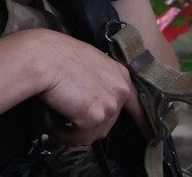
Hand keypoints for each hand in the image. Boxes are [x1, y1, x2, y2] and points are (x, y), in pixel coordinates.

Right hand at [27, 29, 143, 146]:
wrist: (43, 57)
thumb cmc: (56, 54)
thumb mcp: (87, 61)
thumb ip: (98, 79)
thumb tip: (90, 96)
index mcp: (120, 74)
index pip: (137, 105)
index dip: (142, 123)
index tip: (148, 135)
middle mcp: (120, 90)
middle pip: (109, 121)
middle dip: (89, 124)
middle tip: (71, 119)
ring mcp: (109, 104)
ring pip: (94, 133)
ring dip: (76, 132)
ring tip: (59, 124)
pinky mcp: (94, 117)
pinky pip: (79, 137)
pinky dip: (65, 136)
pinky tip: (56, 128)